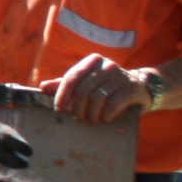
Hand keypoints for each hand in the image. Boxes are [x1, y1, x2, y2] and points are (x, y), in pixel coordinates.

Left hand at [41, 54, 156, 123]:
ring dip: (92, 115)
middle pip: (83, 91)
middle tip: (79, 118)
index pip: (71, 79)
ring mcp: (121, 75)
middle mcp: (107, 65)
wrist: (139, 89)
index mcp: (92, 61)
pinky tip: (105, 119)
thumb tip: (43, 87)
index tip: (58, 110)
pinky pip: (112, 105)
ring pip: (97, 99)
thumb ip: (65, 85)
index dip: (62, 96)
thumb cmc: (106, 87)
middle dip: (77, 109)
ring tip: (92, 120)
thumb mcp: (85, 83)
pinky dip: (105, 116)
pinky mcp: (132, 88)